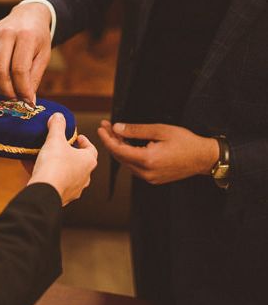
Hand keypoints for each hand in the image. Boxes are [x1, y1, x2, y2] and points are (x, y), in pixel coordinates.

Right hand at [0, 1, 50, 104]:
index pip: (19, 70)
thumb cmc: (37, 39)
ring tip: (5, 86)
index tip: (26, 100)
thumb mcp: (43, 56)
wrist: (27, 16)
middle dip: (6, 90)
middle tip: (14, 97)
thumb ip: (34, 78)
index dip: (22, 89)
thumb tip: (27, 101)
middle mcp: (5, 33)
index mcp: (25, 36)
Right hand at [27, 113, 97, 205]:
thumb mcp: (55, 139)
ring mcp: (74, 189)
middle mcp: (85, 176)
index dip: (85, 142)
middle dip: (70, 154)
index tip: (77, 137)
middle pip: (80, 162)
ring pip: (68, 174)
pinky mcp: (62, 196)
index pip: (91, 149)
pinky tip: (33, 168)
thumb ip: (57, 126)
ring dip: (59, 166)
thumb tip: (59, 116)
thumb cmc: (55, 164)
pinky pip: (55, 182)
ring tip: (45, 157)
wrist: (45, 191)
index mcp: (88, 161)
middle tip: (61, 146)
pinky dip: (48, 175)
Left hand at [97, 120, 218, 184]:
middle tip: (106, 126)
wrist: (204, 158)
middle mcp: (147, 172)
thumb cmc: (185, 142)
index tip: (101, 127)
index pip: (119, 150)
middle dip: (111, 140)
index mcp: (148, 160)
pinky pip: (135, 166)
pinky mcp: (153, 179)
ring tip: (115, 132)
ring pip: (126, 162)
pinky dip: (128, 154)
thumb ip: (136, 130)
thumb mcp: (160, 130)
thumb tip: (117, 128)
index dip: (107, 138)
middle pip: (120, 157)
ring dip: (119, 147)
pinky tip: (126, 143)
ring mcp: (150, 178)